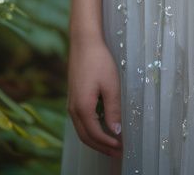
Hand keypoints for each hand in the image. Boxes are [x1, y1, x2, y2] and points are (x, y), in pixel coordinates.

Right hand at [67, 32, 123, 158]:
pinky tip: (102, 127)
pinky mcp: (73, 97)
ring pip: (81, 130)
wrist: (84, 42)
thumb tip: (116, 131)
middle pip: (86, 137)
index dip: (109, 143)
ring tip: (111, 143)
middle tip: (117, 152)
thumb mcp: (111, 85)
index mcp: (82, 108)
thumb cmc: (99, 61)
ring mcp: (71, 104)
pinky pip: (80, 121)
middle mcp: (73, 109)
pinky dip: (90, 129)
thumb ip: (113, 110)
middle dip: (101, 147)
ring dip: (96, 139)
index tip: (122, 148)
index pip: (95, 134)